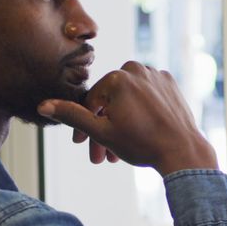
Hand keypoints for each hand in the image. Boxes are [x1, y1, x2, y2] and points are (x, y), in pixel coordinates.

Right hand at [37, 61, 216, 175]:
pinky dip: (139, 111)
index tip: (82, 145)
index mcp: (117, 77)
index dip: (83, 126)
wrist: (183, 151)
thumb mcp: (102, 132)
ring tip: (120, 151)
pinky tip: (140, 131)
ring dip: (120, 122)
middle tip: (101, 156)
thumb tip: (43, 106)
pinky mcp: (169, 83)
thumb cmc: (142, 143)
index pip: (90, 101)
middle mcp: (136, 69)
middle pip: (110, 101)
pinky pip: (146, 96)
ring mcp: (155, 74)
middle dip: (103, 129)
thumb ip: (73, 116)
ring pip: (128, 99)